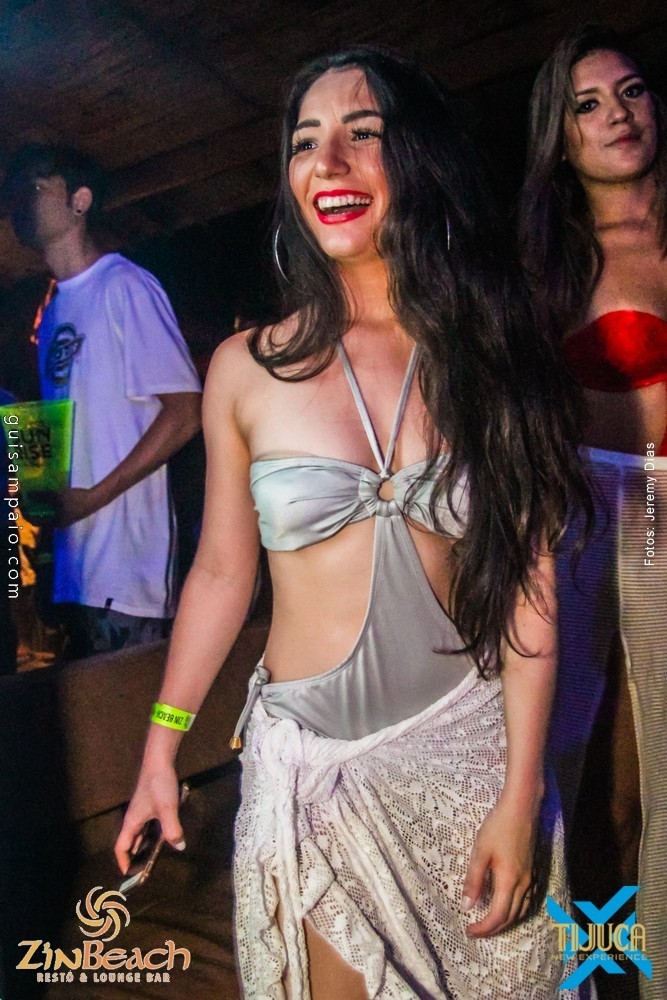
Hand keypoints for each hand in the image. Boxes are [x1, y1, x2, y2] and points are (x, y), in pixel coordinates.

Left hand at [25, 487, 100, 526]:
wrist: (95, 499)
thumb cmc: (76, 499)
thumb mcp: (58, 496)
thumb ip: (43, 496)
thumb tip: (28, 494)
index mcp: (54, 523)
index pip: (34, 520)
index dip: (25, 511)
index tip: (20, 502)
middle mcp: (57, 523)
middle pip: (39, 517)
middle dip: (31, 508)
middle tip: (25, 497)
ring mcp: (63, 519)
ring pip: (46, 514)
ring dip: (39, 506)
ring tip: (34, 496)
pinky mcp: (68, 513)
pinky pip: (52, 511)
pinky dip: (47, 505)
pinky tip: (47, 496)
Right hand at [114, 764, 184, 874]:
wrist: (160, 760)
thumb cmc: (159, 785)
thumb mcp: (167, 809)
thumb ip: (172, 829)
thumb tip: (179, 847)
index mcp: (131, 822)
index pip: (121, 847)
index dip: (123, 862)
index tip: (129, 875)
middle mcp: (133, 819)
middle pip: (129, 843)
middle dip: (134, 858)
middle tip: (144, 871)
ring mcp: (141, 811)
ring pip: (139, 834)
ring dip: (144, 847)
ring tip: (154, 858)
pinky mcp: (150, 805)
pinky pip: (147, 826)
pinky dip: (152, 835)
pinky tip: (164, 837)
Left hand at [461, 794, 539, 937]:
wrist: (522, 807)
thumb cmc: (498, 826)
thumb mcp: (480, 851)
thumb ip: (474, 880)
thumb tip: (466, 906)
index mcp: (509, 881)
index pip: (498, 916)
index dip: (484, 928)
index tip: (469, 931)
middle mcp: (524, 884)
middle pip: (511, 917)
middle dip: (493, 929)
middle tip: (476, 931)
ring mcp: (530, 877)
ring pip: (521, 911)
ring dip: (505, 922)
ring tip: (489, 923)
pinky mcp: (532, 870)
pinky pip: (527, 901)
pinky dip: (516, 911)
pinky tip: (507, 905)